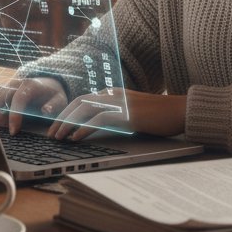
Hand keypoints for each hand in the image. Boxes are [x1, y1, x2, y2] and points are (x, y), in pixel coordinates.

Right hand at [0, 76, 67, 135]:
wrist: (50, 83)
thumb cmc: (54, 95)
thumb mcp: (60, 100)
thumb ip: (54, 105)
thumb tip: (45, 110)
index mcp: (30, 85)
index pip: (18, 98)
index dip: (14, 115)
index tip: (13, 131)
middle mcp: (16, 83)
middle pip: (1, 95)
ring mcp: (8, 85)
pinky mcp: (3, 90)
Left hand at [48, 90, 186, 140]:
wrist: (179, 111)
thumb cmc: (158, 115)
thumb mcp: (132, 113)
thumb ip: (116, 115)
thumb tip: (98, 127)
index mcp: (113, 92)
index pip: (83, 99)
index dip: (67, 112)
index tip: (57, 126)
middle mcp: (113, 94)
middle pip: (79, 102)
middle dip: (62, 118)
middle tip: (51, 134)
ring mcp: (119, 102)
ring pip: (84, 109)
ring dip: (68, 124)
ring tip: (58, 138)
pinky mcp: (126, 113)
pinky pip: (98, 120)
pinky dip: (83, 129)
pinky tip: (76, 138)